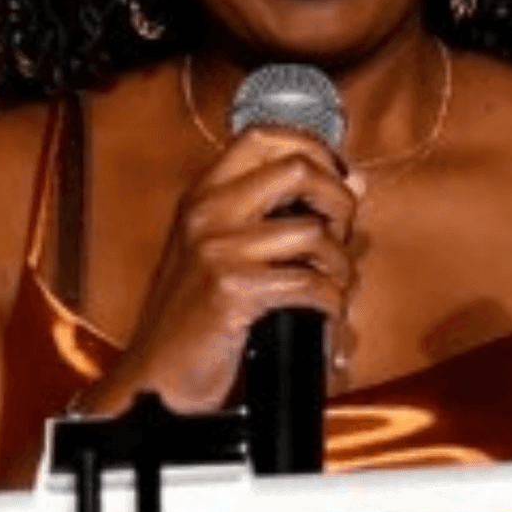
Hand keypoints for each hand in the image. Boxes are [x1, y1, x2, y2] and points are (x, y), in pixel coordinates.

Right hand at [92, 125, 360, 414]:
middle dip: (338, 199)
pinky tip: (323, 311)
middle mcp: (206, 212)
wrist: (158, 374)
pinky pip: (310, 284)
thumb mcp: (220, 249)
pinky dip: (330, 302)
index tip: (339, 175)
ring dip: (340, 264)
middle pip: (298, 169)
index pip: (264, 137)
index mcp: (202, 195)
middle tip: (341, 230)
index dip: (314, 147)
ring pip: (314, 232)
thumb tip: (353, 181)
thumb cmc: (192, 316)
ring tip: (333, 282)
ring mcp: (217, 249)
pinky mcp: (232, 290)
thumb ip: (275, 212)